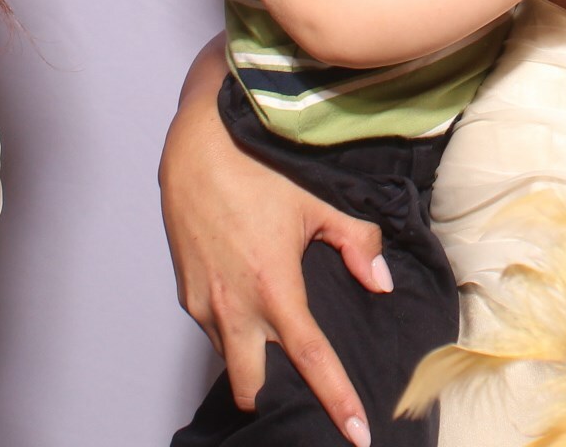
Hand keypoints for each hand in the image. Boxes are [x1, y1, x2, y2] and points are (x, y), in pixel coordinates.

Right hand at [158, 57, 386, 446]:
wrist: (197, 148)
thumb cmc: (258, 170)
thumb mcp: (317, 202)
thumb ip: (357, 243)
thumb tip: (380, 281)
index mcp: (273, 288)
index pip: (310, 360)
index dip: (336, 400)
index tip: (355, 433)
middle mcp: (234, 306)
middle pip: (252, 387)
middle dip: (275, 398)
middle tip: (301, 394)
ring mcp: (203, 304)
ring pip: (230, 359)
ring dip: (252, 363)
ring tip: (276, 346)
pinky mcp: (184, 294)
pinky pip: (213, 332)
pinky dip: (233, 334)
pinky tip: (249, 312)